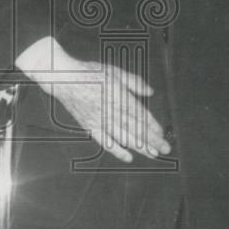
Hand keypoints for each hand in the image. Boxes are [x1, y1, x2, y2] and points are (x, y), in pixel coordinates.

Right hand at [18, 39, 170, 162]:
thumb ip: (134, 82)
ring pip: (124, 137)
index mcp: (119, 95)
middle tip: (164, 150)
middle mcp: (111, 110)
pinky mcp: (90, 126)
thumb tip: (150, 91)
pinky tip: (128, 157)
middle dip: (151, 140)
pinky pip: (105, 141)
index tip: (162, 134)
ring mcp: (100, 120)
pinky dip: (117, 150)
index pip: (140, 115)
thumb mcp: (115, 71)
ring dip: (140, 147)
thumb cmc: (89, 72)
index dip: (153, 126)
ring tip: (153, 154)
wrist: (64, 78)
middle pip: (135, 128)